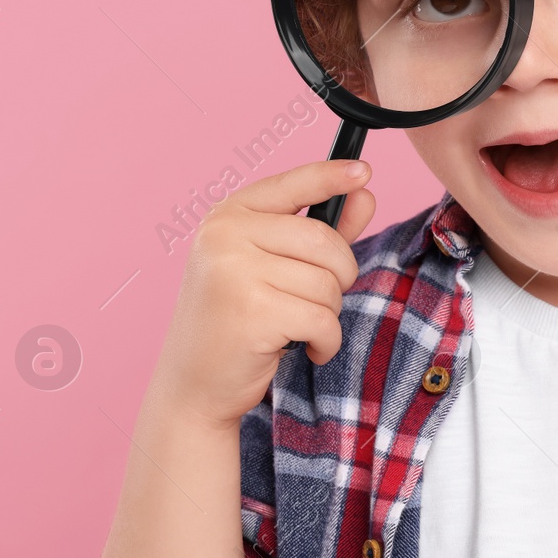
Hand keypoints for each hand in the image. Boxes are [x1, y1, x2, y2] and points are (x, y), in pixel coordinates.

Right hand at [152, 159, 375, 428]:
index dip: (331, 176)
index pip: (291, 185)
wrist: (192, 387)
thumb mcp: (273, 268)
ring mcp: (234, 272)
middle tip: (315, 301)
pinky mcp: (252, 312)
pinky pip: (324, 320)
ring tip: (295, 327)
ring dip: (328, 314)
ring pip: (328, 284)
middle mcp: (224, 236)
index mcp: (227, 216)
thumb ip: (321, 230)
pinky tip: (302, 348)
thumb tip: (365, 193)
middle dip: (339, 276)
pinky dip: (326, 342)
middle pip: (325, 241)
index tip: (363, 170)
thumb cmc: (236, 322)